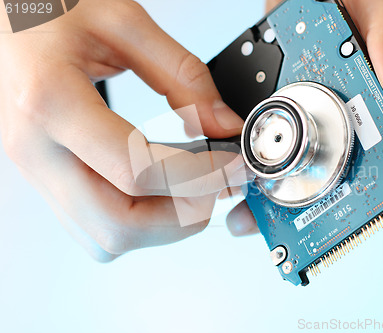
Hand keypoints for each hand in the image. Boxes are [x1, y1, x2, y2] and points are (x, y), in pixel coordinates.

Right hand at [0, 0, 248, 260]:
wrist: (1, 20)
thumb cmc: (46, 11)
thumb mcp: (122, 24)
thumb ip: (182, 76)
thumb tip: (222, 124)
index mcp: (51, 101)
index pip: (136, 171)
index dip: (197, 176)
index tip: (231, 165)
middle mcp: (36, 149)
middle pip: (118, 226)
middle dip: (181, 217)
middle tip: (215, 187)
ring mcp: (36, 171)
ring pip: (104, 239)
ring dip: (159, 226)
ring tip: (190, 189)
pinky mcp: (45, 179)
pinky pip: (92, 228)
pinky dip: (135, 222)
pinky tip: (155, 189)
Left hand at [227, 0, 382, 235]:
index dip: (360, 194)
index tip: (328, 218)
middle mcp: (346, 107)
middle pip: (327, 164)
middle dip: (296, 195)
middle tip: (265, 219)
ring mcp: (310, 99)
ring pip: (290, 149)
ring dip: (265, 175)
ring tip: (240, 201)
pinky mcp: (280, 85)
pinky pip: (263, 119)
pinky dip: (246, 138)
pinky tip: (228, 153)